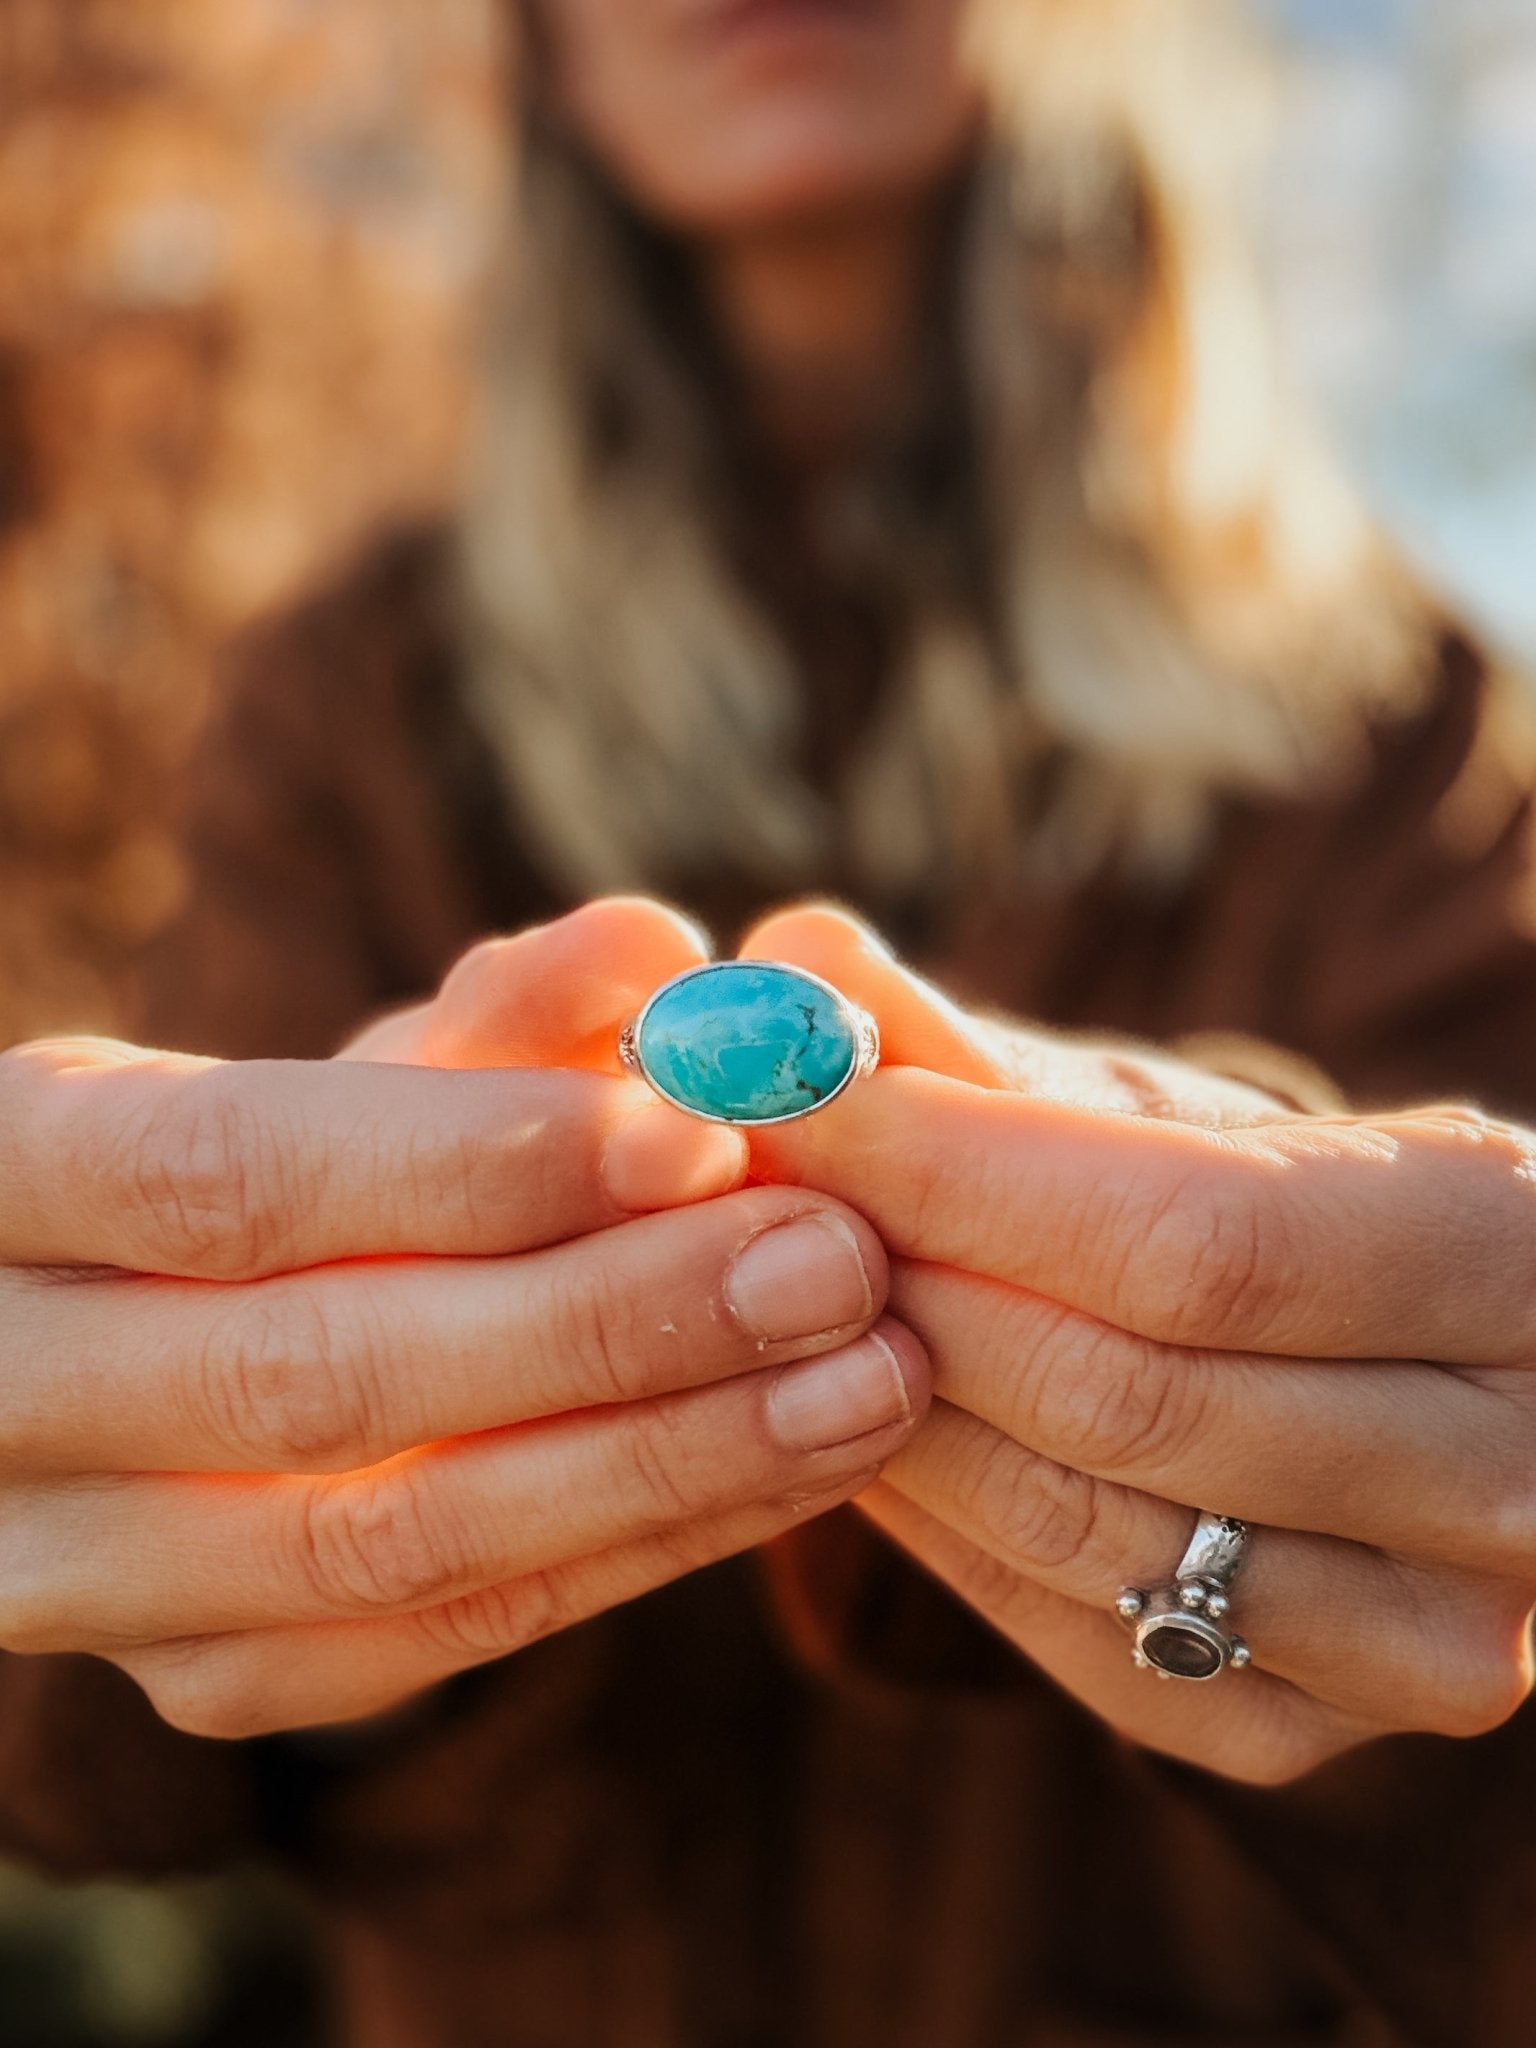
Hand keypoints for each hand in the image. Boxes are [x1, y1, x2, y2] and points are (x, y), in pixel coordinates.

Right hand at [0, 913, 928, 1735]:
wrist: (149, 1344)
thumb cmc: (280, 1158)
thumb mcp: (359, 1064)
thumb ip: (504, 1011)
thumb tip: (664, 949)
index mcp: (11, 1179)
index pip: (231, 1178)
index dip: (464, 1163)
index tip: (697, 1133)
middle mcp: (2, 1398)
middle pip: (316, 1380)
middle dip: (607, 1321)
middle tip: (834, 1258)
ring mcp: (92, 1575)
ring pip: (391, 1545)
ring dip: (662, 1457)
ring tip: (869, 1373)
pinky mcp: (216, 1674)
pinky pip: (445, 1633)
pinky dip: (640, 1544)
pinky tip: (799, 1462)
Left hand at [744, 906, 1535, 1783]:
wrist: (1379, 1372)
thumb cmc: (1264, 1198)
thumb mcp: (1159, 1106)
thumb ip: (977, 1043)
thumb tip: (786, 960)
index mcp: (1513, 1253)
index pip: (1192, 1239)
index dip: (960, 1171)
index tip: (789, 1094)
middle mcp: (1515, 1479)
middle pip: (1127, 1396)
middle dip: (902, 1277)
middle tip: (756, 1189)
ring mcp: (1424, 1639)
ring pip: (1081, 1528)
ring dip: (886, 1396)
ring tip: (783, 1287)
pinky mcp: (1302, 1732)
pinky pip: (1066, 1630)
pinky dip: (932, 1515)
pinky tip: (848, 1408)